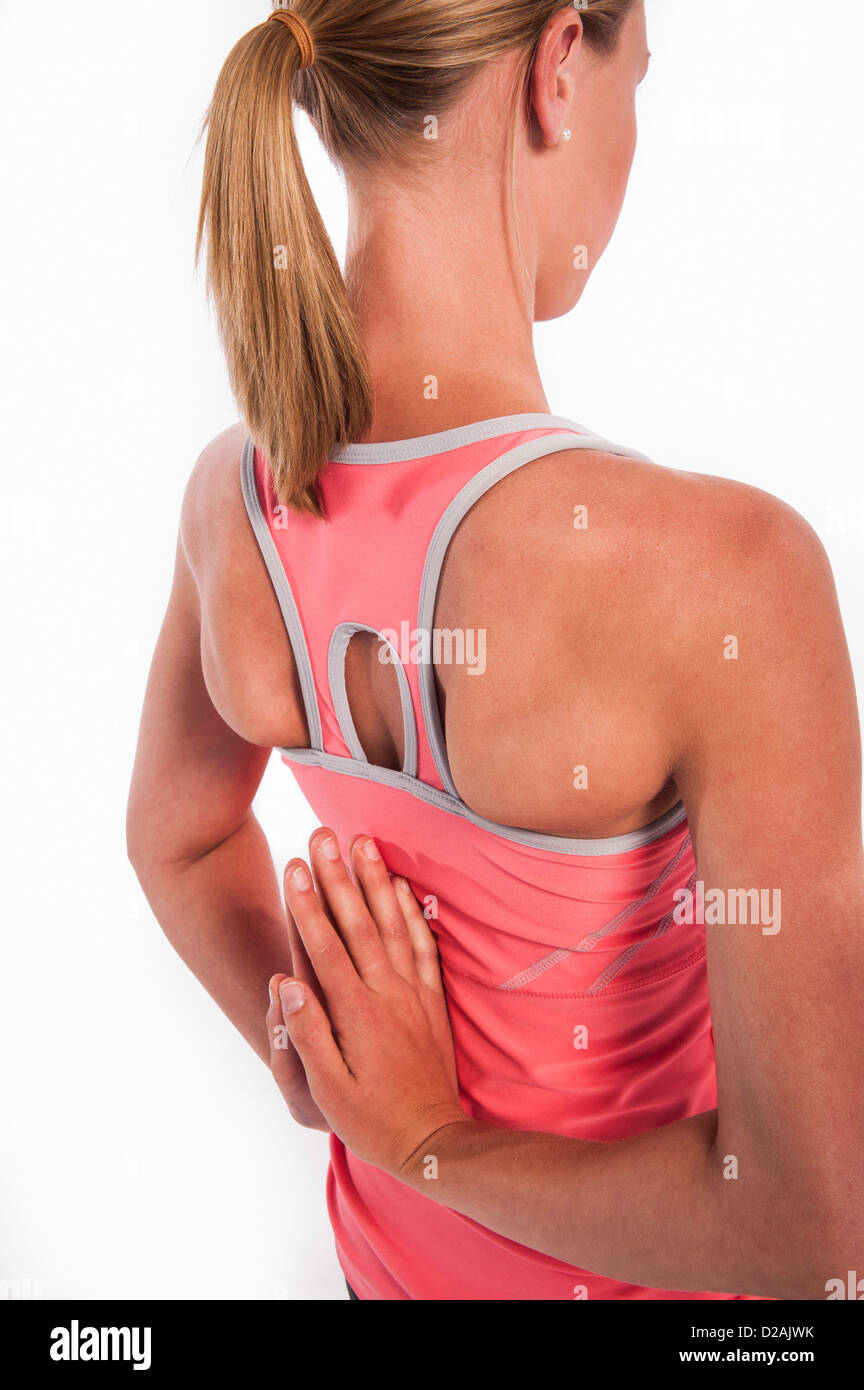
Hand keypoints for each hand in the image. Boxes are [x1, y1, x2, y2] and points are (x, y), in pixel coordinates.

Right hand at [268, 830, 468, 1176]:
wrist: (431, 1140)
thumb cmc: (370, 1119)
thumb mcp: (327, 1088)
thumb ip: (307, 1032)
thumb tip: (285, 982)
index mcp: (354, 1014)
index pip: (324, 947)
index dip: (307, 904)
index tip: (294, 867)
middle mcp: (385, 994)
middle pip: (358, 923)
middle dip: (338, 875)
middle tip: (322, 834)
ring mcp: (412, 993)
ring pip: (393, 925)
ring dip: (375, 881)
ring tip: (362, 842)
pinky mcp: (432, 1000)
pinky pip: (424, 946)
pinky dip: (412, 913)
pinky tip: (401, 886)